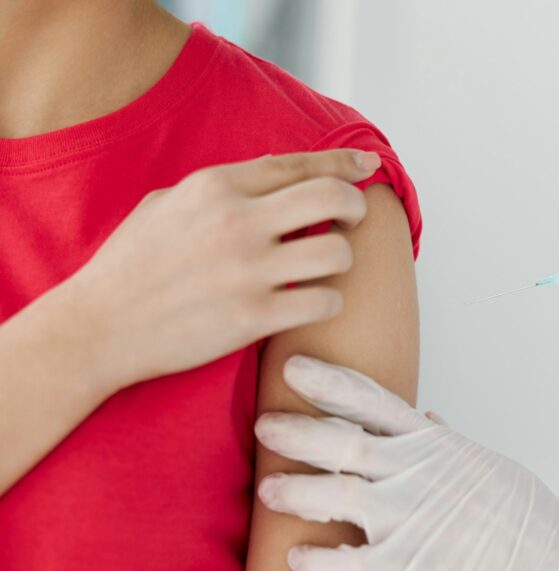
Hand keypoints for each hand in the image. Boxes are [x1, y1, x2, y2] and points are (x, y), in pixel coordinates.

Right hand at [68, 149, 380, 388]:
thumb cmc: (130, 265)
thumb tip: (277, 171)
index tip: (369, 165)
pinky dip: (327, 302)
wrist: (97, 327)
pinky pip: (324, 301)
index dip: (344, 163)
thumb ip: (222, 188)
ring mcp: (247, 271)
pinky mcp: (253, 317)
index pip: (298, 164)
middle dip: (355, 206)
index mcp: (215, 186)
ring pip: (338, 253)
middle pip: (333, 197)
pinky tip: (311, 303)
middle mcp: (236, 222)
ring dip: (341, 261)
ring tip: (323, 269)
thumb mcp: (166, 204)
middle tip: (350, 222)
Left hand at [254, 356, 558, 570]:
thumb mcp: (493, 471)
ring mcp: (407, 523)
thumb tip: (428, 421)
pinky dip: (314, 562)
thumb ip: (450, 446)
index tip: (297, 369)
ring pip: (332, 494)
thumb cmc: (536, 530)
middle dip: (296, 428)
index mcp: (438, 449)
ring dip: (294, 489)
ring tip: (268, 488)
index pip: (374, 402)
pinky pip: (341, 565)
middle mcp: (417, 477)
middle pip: (341, 441)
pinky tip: (297, 559)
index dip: (330, 382)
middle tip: (265, 423)